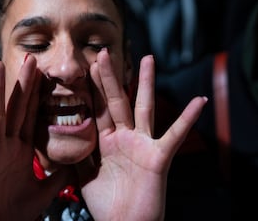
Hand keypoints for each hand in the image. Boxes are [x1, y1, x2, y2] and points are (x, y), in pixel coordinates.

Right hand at [0, 55, 69, 220]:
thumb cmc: (13, 214)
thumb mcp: (42, 192)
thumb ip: (56, 176)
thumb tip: (75, 162)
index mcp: (20, 151)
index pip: (30, 116)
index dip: (37, 94)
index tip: (44, 72)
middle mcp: (6, 146)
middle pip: (16, 109)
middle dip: (23, 84)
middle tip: (31, 57)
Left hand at [79, 50, 206, 220]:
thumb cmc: (107, 204)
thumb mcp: (84, 175)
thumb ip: (77, 153)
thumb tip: (59, 134)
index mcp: (106, 141)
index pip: (97, 109)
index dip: (90, 89)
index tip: (82, 65)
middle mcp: (125, 138)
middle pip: (116, 101)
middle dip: (109, 77)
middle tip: (102, 52)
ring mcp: (142, 145)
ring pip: (143, 108)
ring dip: (146, 83)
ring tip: (148, 58)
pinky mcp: (158, 157)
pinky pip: (174, 135)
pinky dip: (187, 119)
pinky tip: (199, 101)